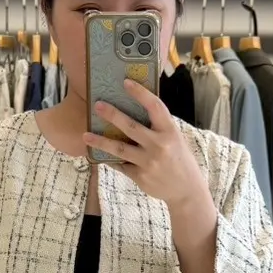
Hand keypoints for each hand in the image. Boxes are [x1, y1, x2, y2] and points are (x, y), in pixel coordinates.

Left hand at [88, 80, 212, 211]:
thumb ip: (158, 126)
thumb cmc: (179, 159)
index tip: (126, 82)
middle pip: (131, 127)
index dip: (140, 93)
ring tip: (86, 136)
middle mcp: (159, 145)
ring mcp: (148, 162)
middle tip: (97, 105)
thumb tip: (136, 109)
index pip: (154, 107)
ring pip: (120, 149)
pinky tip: (98, 153)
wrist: (186, 190)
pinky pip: (120, 165)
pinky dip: (109, 159)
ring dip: (101, 141)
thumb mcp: (175, 138)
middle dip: (112, 115)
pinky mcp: (140, 176)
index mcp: (169, 131)